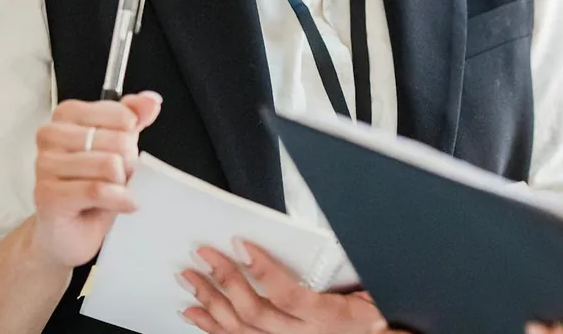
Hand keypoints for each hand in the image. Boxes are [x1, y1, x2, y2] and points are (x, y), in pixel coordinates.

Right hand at [29, 92, 162, 267]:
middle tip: (114, 179)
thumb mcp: (119, 148)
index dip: (131, 137)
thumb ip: (134, 118)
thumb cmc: (93, 188)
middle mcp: (50, 135)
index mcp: (67, 115)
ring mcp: (44, 165)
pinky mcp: (47, 194)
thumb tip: (151, 101)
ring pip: (109, 165)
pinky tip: (119, 204)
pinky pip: (98, 190)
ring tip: (110, 192)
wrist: (69, 233)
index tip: (121, 152)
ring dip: (120, 184)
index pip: (121, 113)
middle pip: (119, 141)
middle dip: (127, 164)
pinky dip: (118, 200)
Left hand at [178, 242, 386, 333]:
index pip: (288, 296)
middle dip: (225, 280)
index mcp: (329, 318)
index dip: (263, 271)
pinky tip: (195, 312)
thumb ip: (340, 267)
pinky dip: (211, 327)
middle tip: (205, 254)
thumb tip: (321, 237)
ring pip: (239, 330)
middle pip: (255, 313)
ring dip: (211, 301)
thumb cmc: (372, 315)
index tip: (243, 245)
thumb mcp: (369, 287)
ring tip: (190, 278)